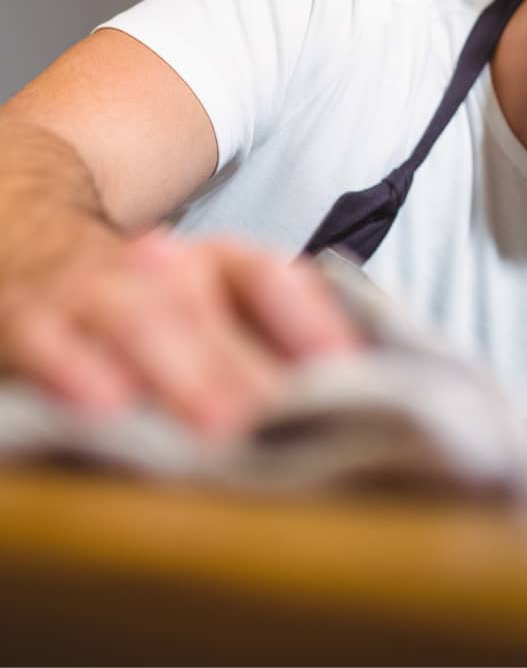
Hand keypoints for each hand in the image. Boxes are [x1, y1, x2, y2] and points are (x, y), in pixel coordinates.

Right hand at [0, 230, 359, 435]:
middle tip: (287, 426)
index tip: (346, 370)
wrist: (27, 242)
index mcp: (211, 262)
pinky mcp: (27, 318)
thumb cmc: (143, 299)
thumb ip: (268, 338)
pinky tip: (104, 406)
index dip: (307, 320)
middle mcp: (157, 265)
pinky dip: (72, 367)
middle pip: (208, 311)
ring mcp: (91, 287)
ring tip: (222, 428)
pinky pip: (47, 339)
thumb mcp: (207, 303)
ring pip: (141, 320)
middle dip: (246, 370)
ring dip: (183, 371)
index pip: (267, 276)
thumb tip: (349, 384)